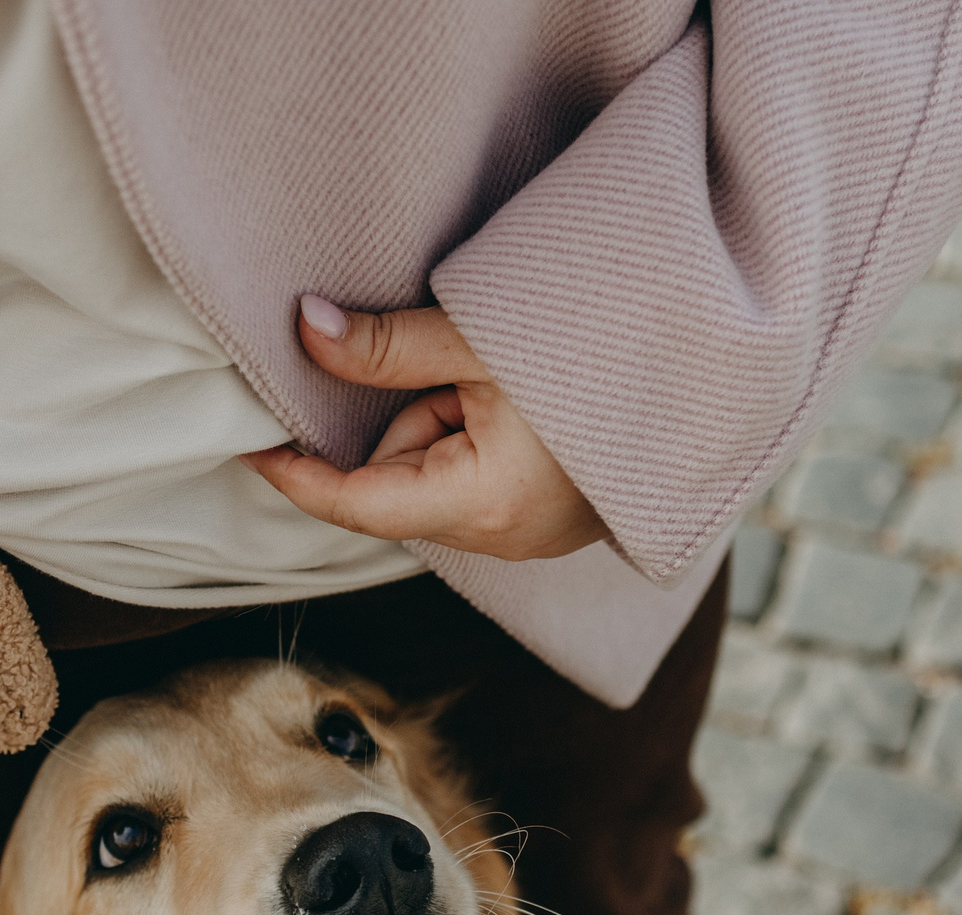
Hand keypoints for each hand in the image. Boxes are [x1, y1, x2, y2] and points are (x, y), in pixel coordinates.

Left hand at [240, 297, 606, 560]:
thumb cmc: (605, 354)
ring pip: (435, 478)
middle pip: (396, 484)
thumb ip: (388, 344)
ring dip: (446, 423)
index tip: (250, 445)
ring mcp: (530, 537)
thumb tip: (304, 329)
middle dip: (407, 420)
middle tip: (467, 367)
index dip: (295, 475)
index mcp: (481, 501)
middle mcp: (502, 538)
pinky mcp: (550, 523)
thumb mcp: (484, 337)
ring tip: (508, 380)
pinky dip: (477, 437)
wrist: (711, 374)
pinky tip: (523, 405)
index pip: (354, 501)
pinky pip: (475, 481)